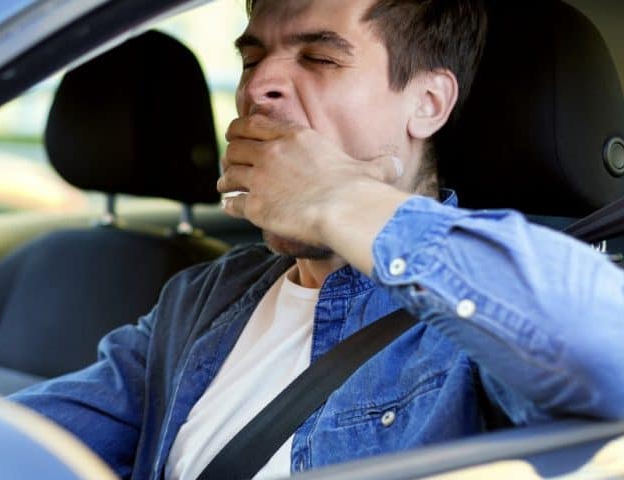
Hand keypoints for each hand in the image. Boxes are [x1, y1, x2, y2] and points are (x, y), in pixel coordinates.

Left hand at [217, 115, 402, 247]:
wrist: (344, 212)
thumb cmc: (359, 191)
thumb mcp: (371, 170)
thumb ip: (380, 166)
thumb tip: (399, 165)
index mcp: (296, 137)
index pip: (255, 123)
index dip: (240, 128)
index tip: (236, 133)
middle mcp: (272, 153)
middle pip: (236, 146)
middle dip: (230, 153)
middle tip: (229, 160)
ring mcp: (261, 179)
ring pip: (229, 173)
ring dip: (225, 179)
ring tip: (224, 185)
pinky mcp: (255, 205)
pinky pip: (232, 202)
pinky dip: (229, 203)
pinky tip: (230, 206)